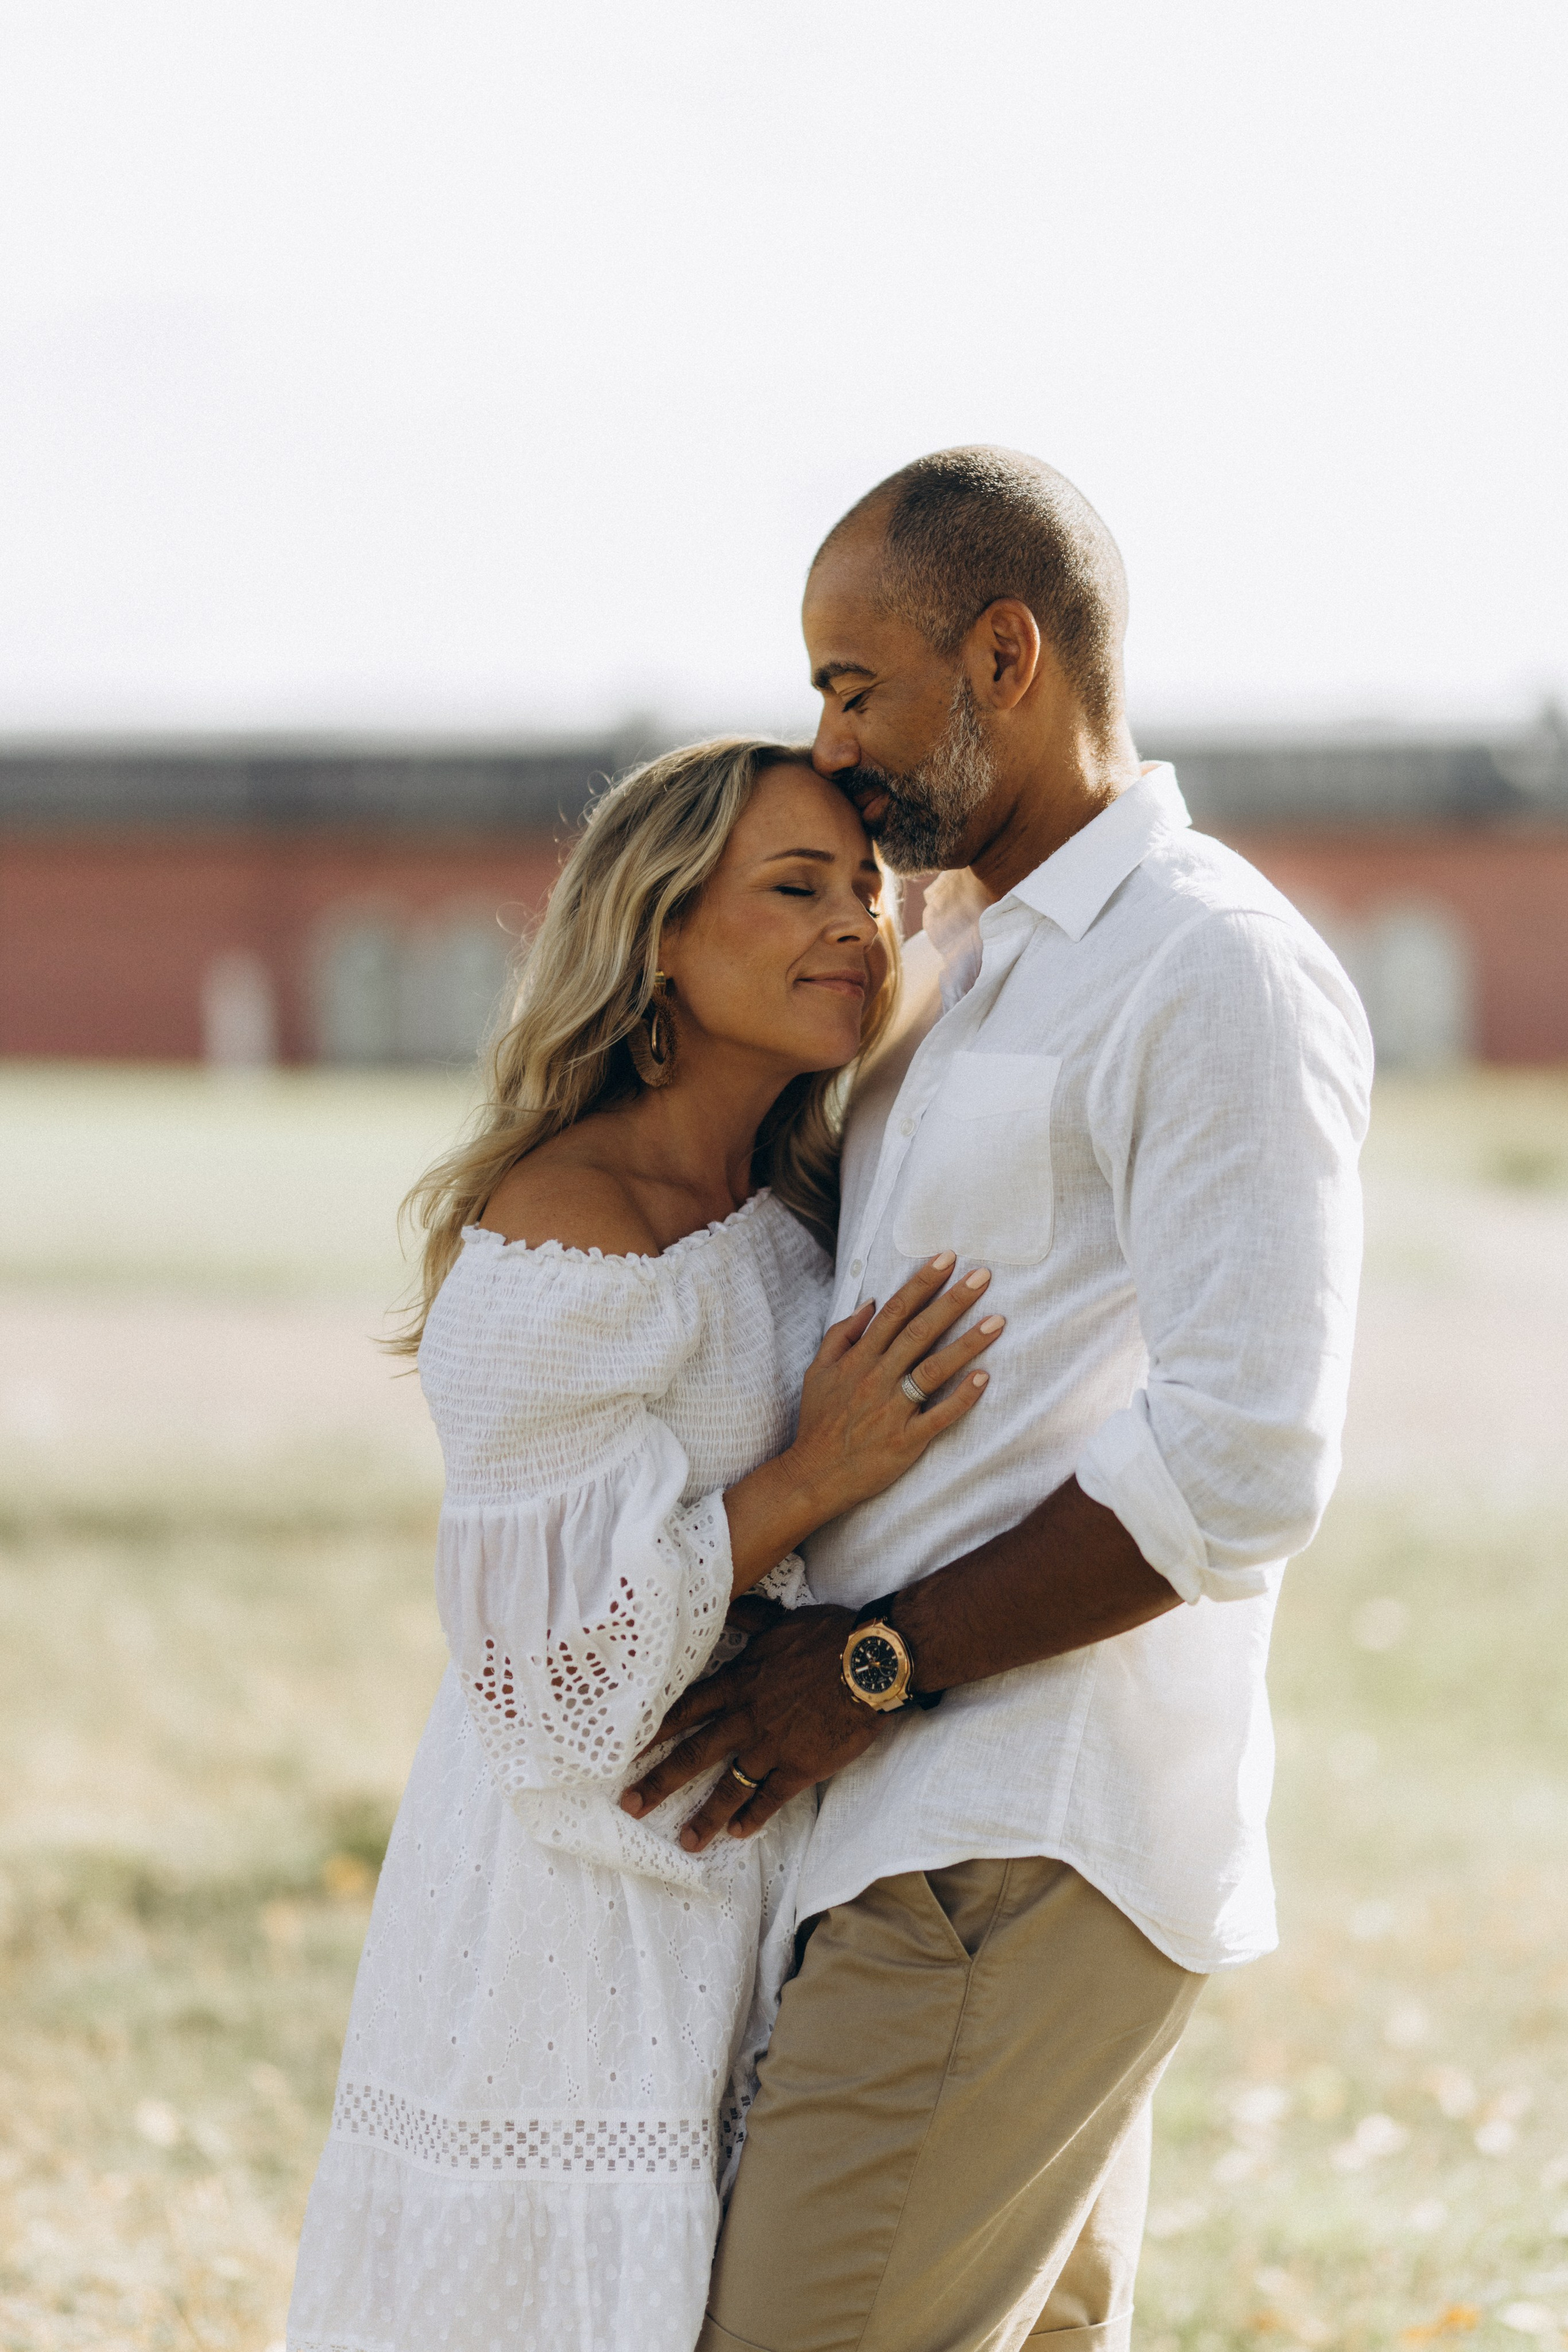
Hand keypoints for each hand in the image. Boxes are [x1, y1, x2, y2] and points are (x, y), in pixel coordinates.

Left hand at [620, 1605, 873, 1849]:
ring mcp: (771, 1746)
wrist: (870, 1663)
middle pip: (693, 1755)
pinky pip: (770, 1798)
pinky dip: (753, 1817)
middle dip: (659, 1783)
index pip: (683, 1711)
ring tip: (686, 1841)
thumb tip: (727, 1599)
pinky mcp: (799, 1767)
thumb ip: (749, 1617)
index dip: (653, 1732)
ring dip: (704, 1816)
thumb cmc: (828, 1636)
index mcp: (737, 1683)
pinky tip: (739, 1833)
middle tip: (630, 1805)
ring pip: (728, 1787)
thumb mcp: (780, 1621)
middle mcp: (745, 1718)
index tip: (623, 1750)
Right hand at [787, 1253, 1000, 1524]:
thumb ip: (841, 1335)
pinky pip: (939, 1416)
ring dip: (967, 1344)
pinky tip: (984, 1379)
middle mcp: (876, 1378)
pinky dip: (961, 1398)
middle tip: (983, 1277)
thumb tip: (869, 1304)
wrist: (814, 1475)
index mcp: (858, 1359)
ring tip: (997, 1321)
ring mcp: (892, 1409)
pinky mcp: (906, 1440)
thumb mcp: (818, 1371)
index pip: (894, 1312)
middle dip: (952, 1302)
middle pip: (919, 1332)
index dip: (922, 1283)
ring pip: (934, 1369)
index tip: (947, 1259)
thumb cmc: (819, 1422)